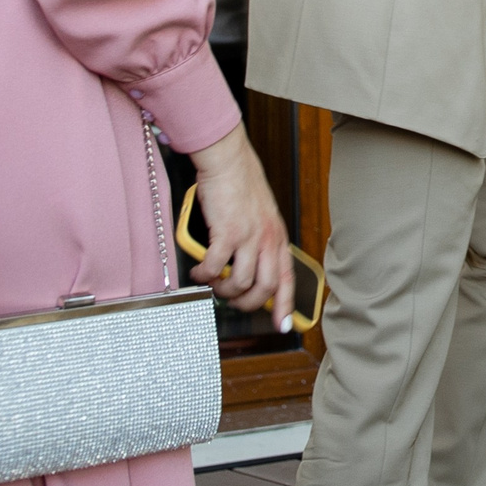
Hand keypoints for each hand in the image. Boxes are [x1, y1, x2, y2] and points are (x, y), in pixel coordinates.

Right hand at [188, 123, 294, 320]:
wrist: (228, 160)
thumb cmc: (240, 185)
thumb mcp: (260, 216)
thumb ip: (257, 241)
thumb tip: (246, 266)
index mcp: (277, 238)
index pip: (287, 279)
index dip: (286, 306)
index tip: (283, 326)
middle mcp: (268, 239)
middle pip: (266, 288)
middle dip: (247, 304)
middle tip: (231, 301)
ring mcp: (250, 237)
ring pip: (240, 282)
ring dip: (223, 291)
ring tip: (212, 283)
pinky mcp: (228, 232)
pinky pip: (216, 266)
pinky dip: (205, 275)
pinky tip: (199, 270)